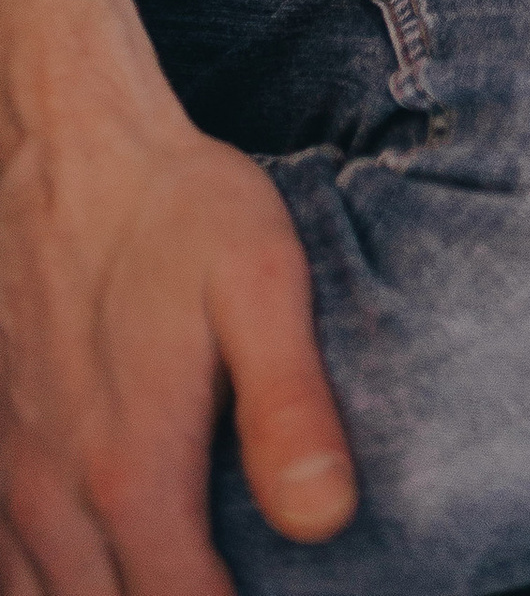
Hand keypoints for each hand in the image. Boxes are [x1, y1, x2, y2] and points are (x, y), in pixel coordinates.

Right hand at [0, 0, 355, 593]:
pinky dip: (48, 588)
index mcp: (132, 472)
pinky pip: (5, 568)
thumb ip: (289, 404)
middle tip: (232, 587)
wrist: (64, 148)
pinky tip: (98, 571)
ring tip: (173, 581)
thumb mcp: (260, 282)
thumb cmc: (176, 210)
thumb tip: (328, 519)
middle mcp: (60, 498)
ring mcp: (13, 483)